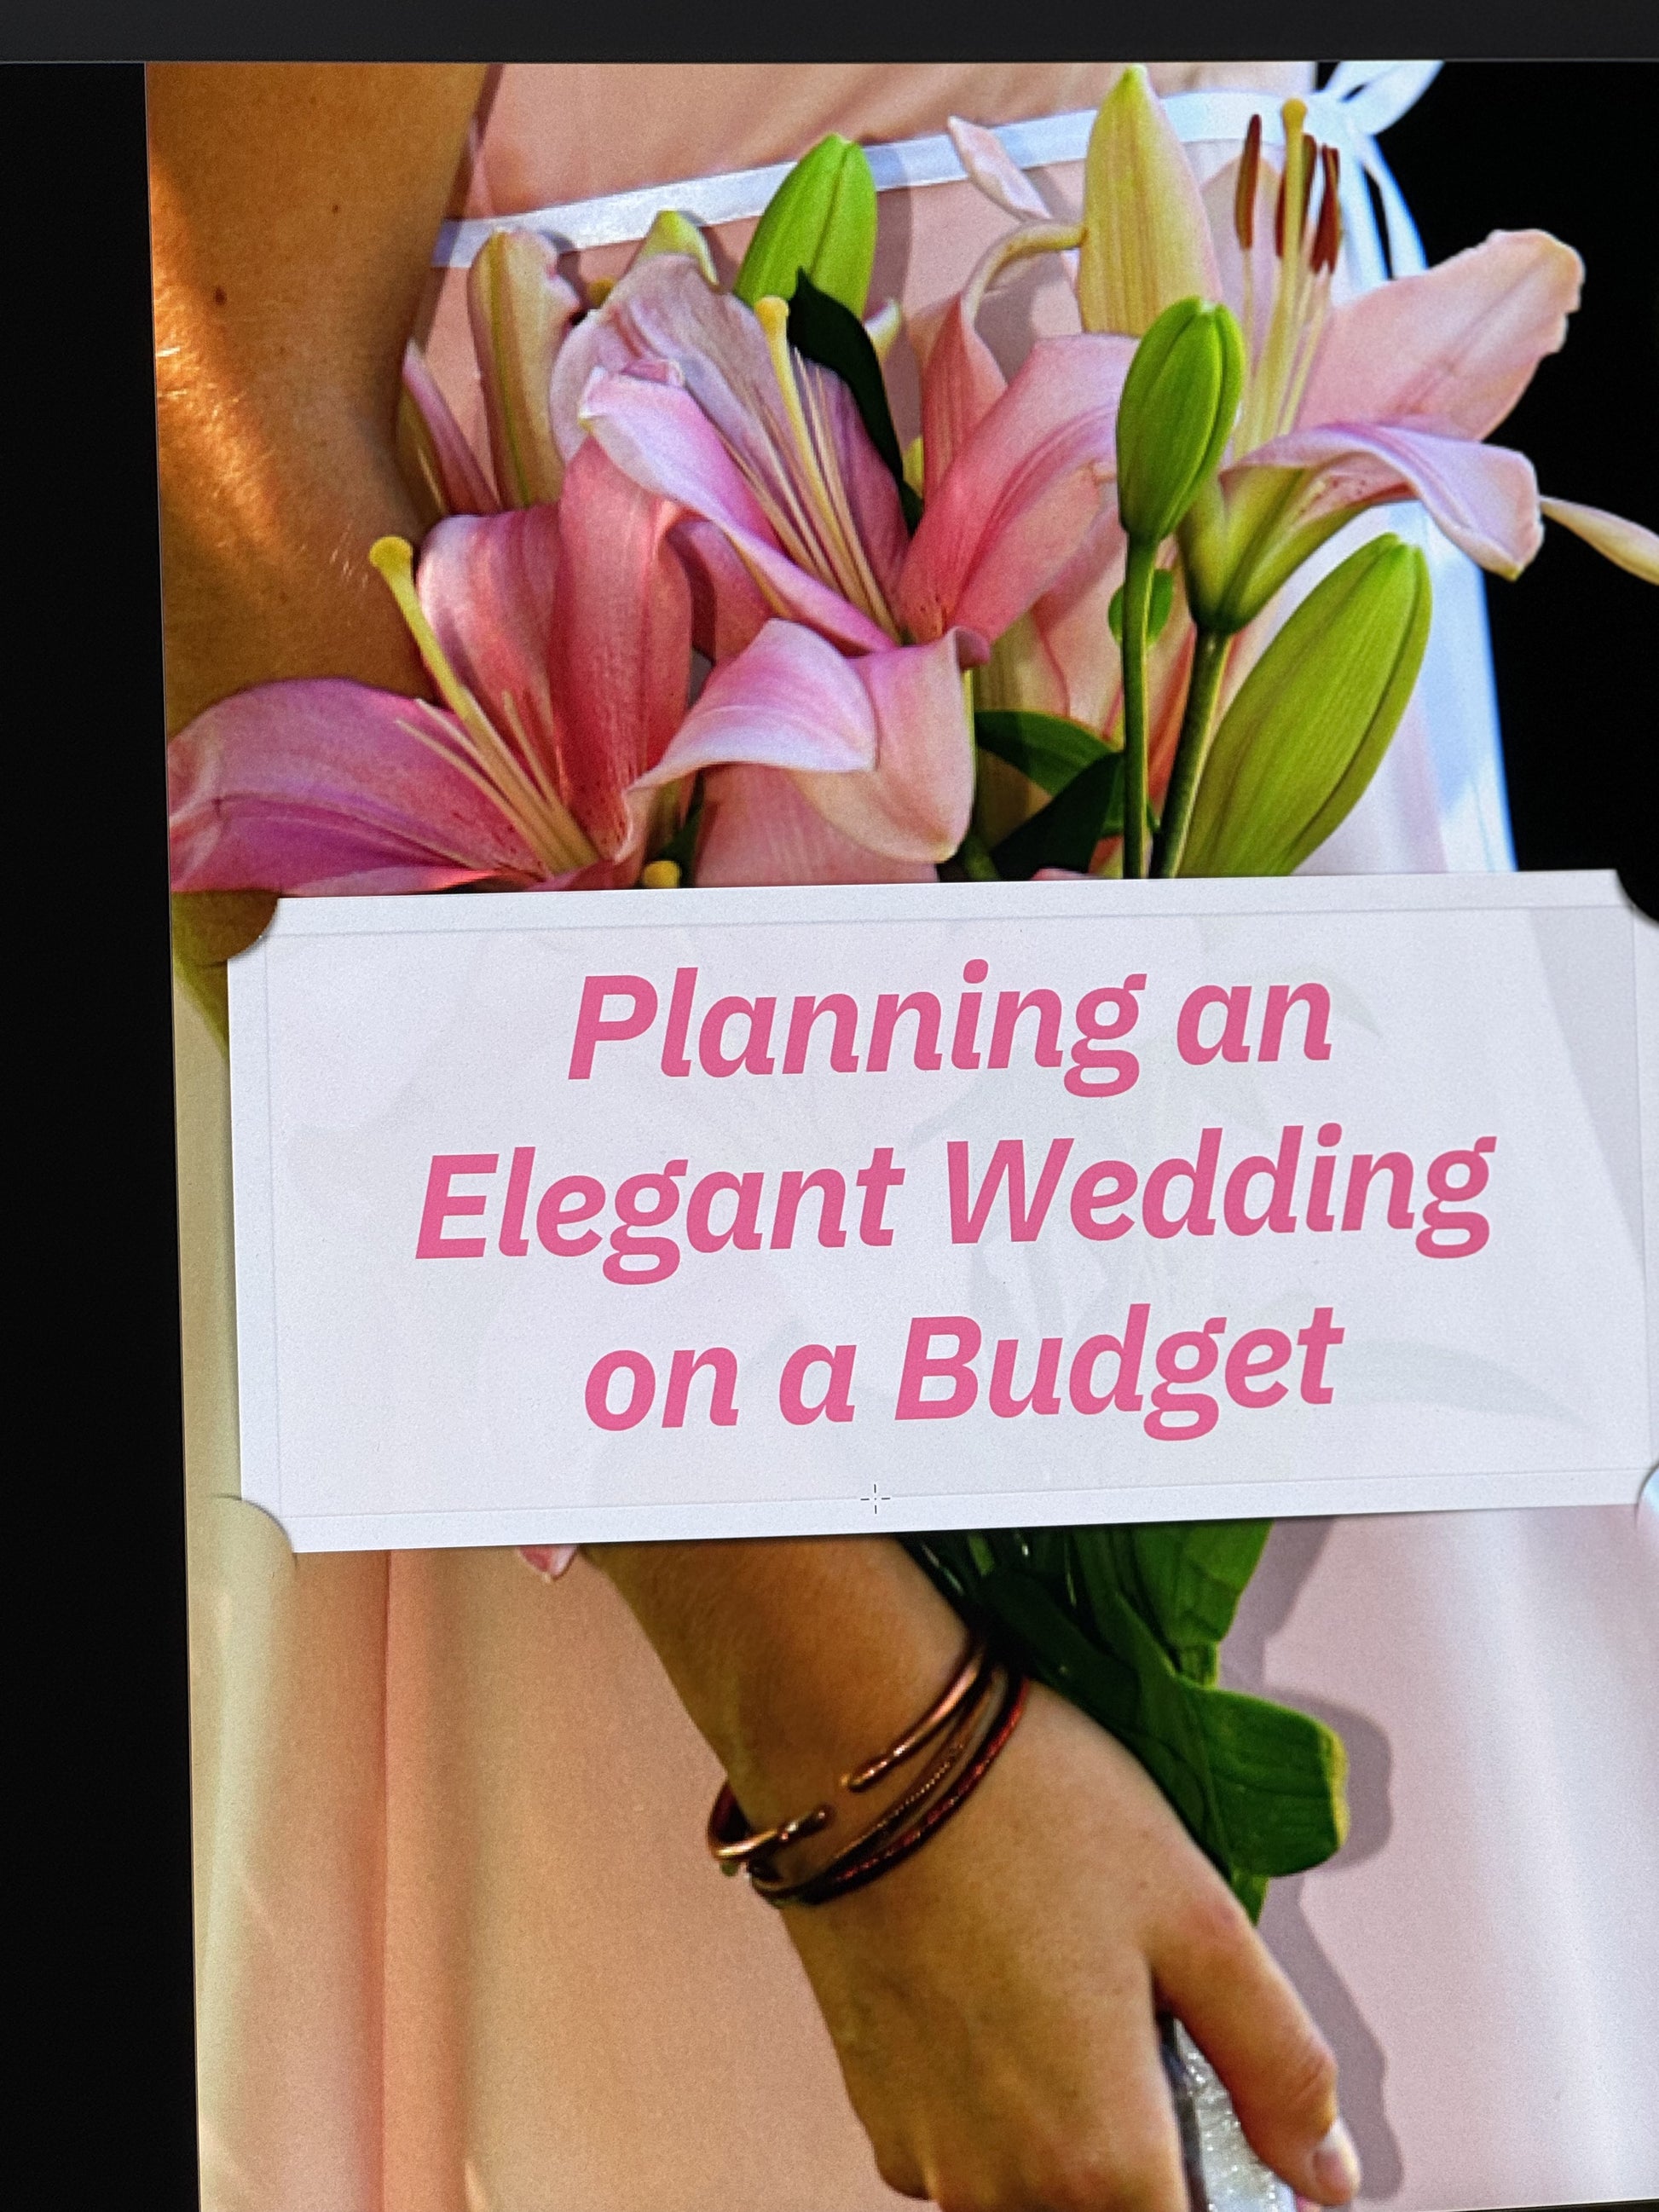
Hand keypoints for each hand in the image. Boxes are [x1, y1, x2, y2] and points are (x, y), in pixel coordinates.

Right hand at [593, 1539, 1359, 2211]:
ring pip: (1036, 2195)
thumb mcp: (1195, 1914)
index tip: (1239, 2133)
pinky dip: (1006, 2104)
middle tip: (1157, 2033)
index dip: (1231, 2190)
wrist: (858, 1737)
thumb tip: (1328, 2169)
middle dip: (1152, 2159)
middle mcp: (1000, 2187)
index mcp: (1099, 2159)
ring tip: (1080, 1993)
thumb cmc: (1021, 1804)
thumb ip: (1280, 2064)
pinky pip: (969, 2154)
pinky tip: (1014, 1992)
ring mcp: (926, 2156)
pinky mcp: (874, 2110)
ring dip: (1077, 2134)